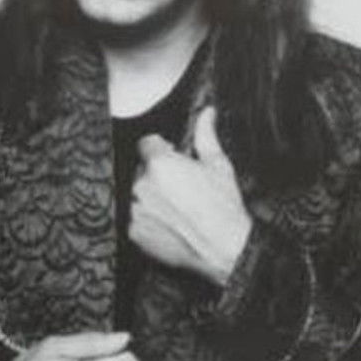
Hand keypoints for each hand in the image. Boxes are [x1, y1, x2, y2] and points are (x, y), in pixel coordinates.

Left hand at [129, 106, 251, 286]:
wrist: (226, 248)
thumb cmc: (224, 206)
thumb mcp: (218, 165)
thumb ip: (206, 135)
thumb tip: (207, 112)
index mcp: (160, 163)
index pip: (147, 144)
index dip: (162, 150)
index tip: (174, 160)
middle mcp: (142, 184)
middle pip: (142, 169)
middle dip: (157, 174)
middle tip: (180, 187)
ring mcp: (136, 209)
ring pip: (137, 193)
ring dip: (151, 196)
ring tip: (177, 207)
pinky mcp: (134, 232)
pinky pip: (136, 217)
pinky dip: (149, 218)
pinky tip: (170, 222)